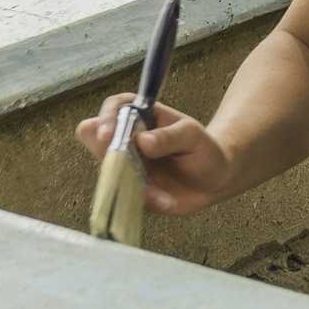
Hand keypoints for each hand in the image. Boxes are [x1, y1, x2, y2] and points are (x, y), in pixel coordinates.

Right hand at [76, 94, 227, 214]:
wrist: (213, 180)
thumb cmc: (203, 149)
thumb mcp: (193, 136)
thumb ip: (169, 136)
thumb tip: (142, 141)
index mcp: (142, 116)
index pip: (114, 106)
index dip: (107, 118)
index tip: (108, 135)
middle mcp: (127, 139)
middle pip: (95, 137)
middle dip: (103, 151)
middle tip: (122, 163)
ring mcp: (126, 164)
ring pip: (107, 171)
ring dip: (128, 182)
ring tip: (161, 192)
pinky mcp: (130, 188)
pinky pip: (124, 195)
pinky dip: (146, 200)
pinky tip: (168, 201)